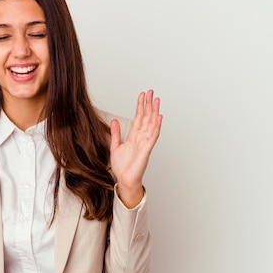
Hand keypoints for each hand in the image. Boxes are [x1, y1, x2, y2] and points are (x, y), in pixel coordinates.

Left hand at [110, 89, 162, 207]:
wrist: (124, 180)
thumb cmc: (122, 167)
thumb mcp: (115, 146)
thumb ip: (116, 133)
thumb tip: (114, 120)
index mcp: (133, 136)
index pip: (139, 117)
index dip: (140, 106)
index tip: (142, 95)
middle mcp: (140, 138)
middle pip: (146, 117)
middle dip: (148, 104)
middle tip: (151, 92)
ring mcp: (145, 143)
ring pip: (151, 124)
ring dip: (154, 112)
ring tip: (156, 100)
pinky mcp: (146, 149)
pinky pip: (153, 136)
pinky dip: (156, 126)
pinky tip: (158, 117)